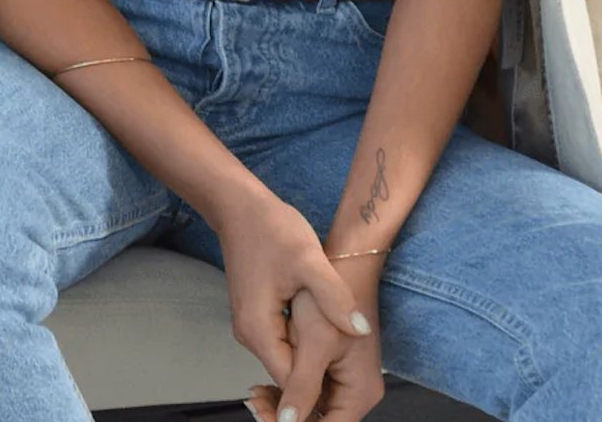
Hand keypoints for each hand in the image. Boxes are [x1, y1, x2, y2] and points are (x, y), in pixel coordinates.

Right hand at [216, 192, 380, 421]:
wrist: (240, 205)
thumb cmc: (271, 229)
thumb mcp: (309, 259)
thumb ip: (334, 298)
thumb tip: (361, 330)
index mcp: (259, 330)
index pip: (291, 385)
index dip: (320, 396)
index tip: (347, 394)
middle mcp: (250, 336)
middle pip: (287, 379)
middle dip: (316, 386)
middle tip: (350, 388)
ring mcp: (252, 326)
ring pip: (285, 362)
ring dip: (311, 367)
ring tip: (345, 373)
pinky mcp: (257, 314)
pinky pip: (282, 344)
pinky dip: (302, 349)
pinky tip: (326, 343)